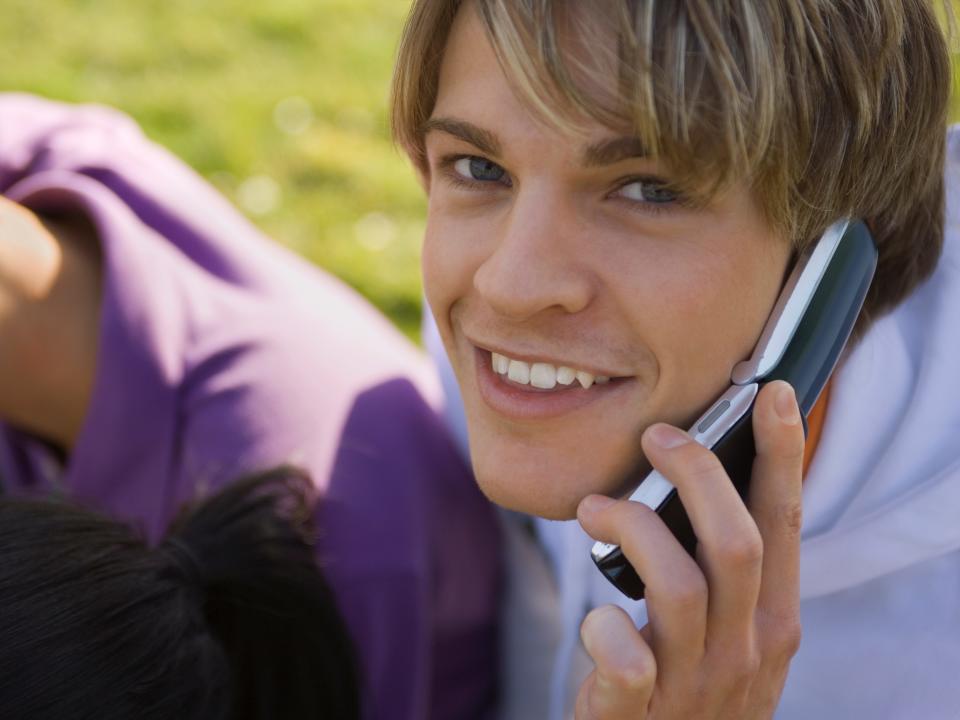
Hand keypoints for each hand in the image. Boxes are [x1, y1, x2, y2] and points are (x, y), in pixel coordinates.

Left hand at [575, 380, 804, 718]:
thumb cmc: (688, 686)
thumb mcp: (728, 633)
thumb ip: (720, 572)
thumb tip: (692, 477)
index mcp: (773, 621)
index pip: (784, 524)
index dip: (782, 455)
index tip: (771, 392)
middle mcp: (746, 650)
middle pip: (736, 541)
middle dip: (697, 474)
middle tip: (656, 438)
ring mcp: (695, 685)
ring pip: (680, 585)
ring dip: (631, 528)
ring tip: (594, 508)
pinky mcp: (639, 715)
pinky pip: (627, 661)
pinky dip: (603, 628)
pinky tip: (597, 617)